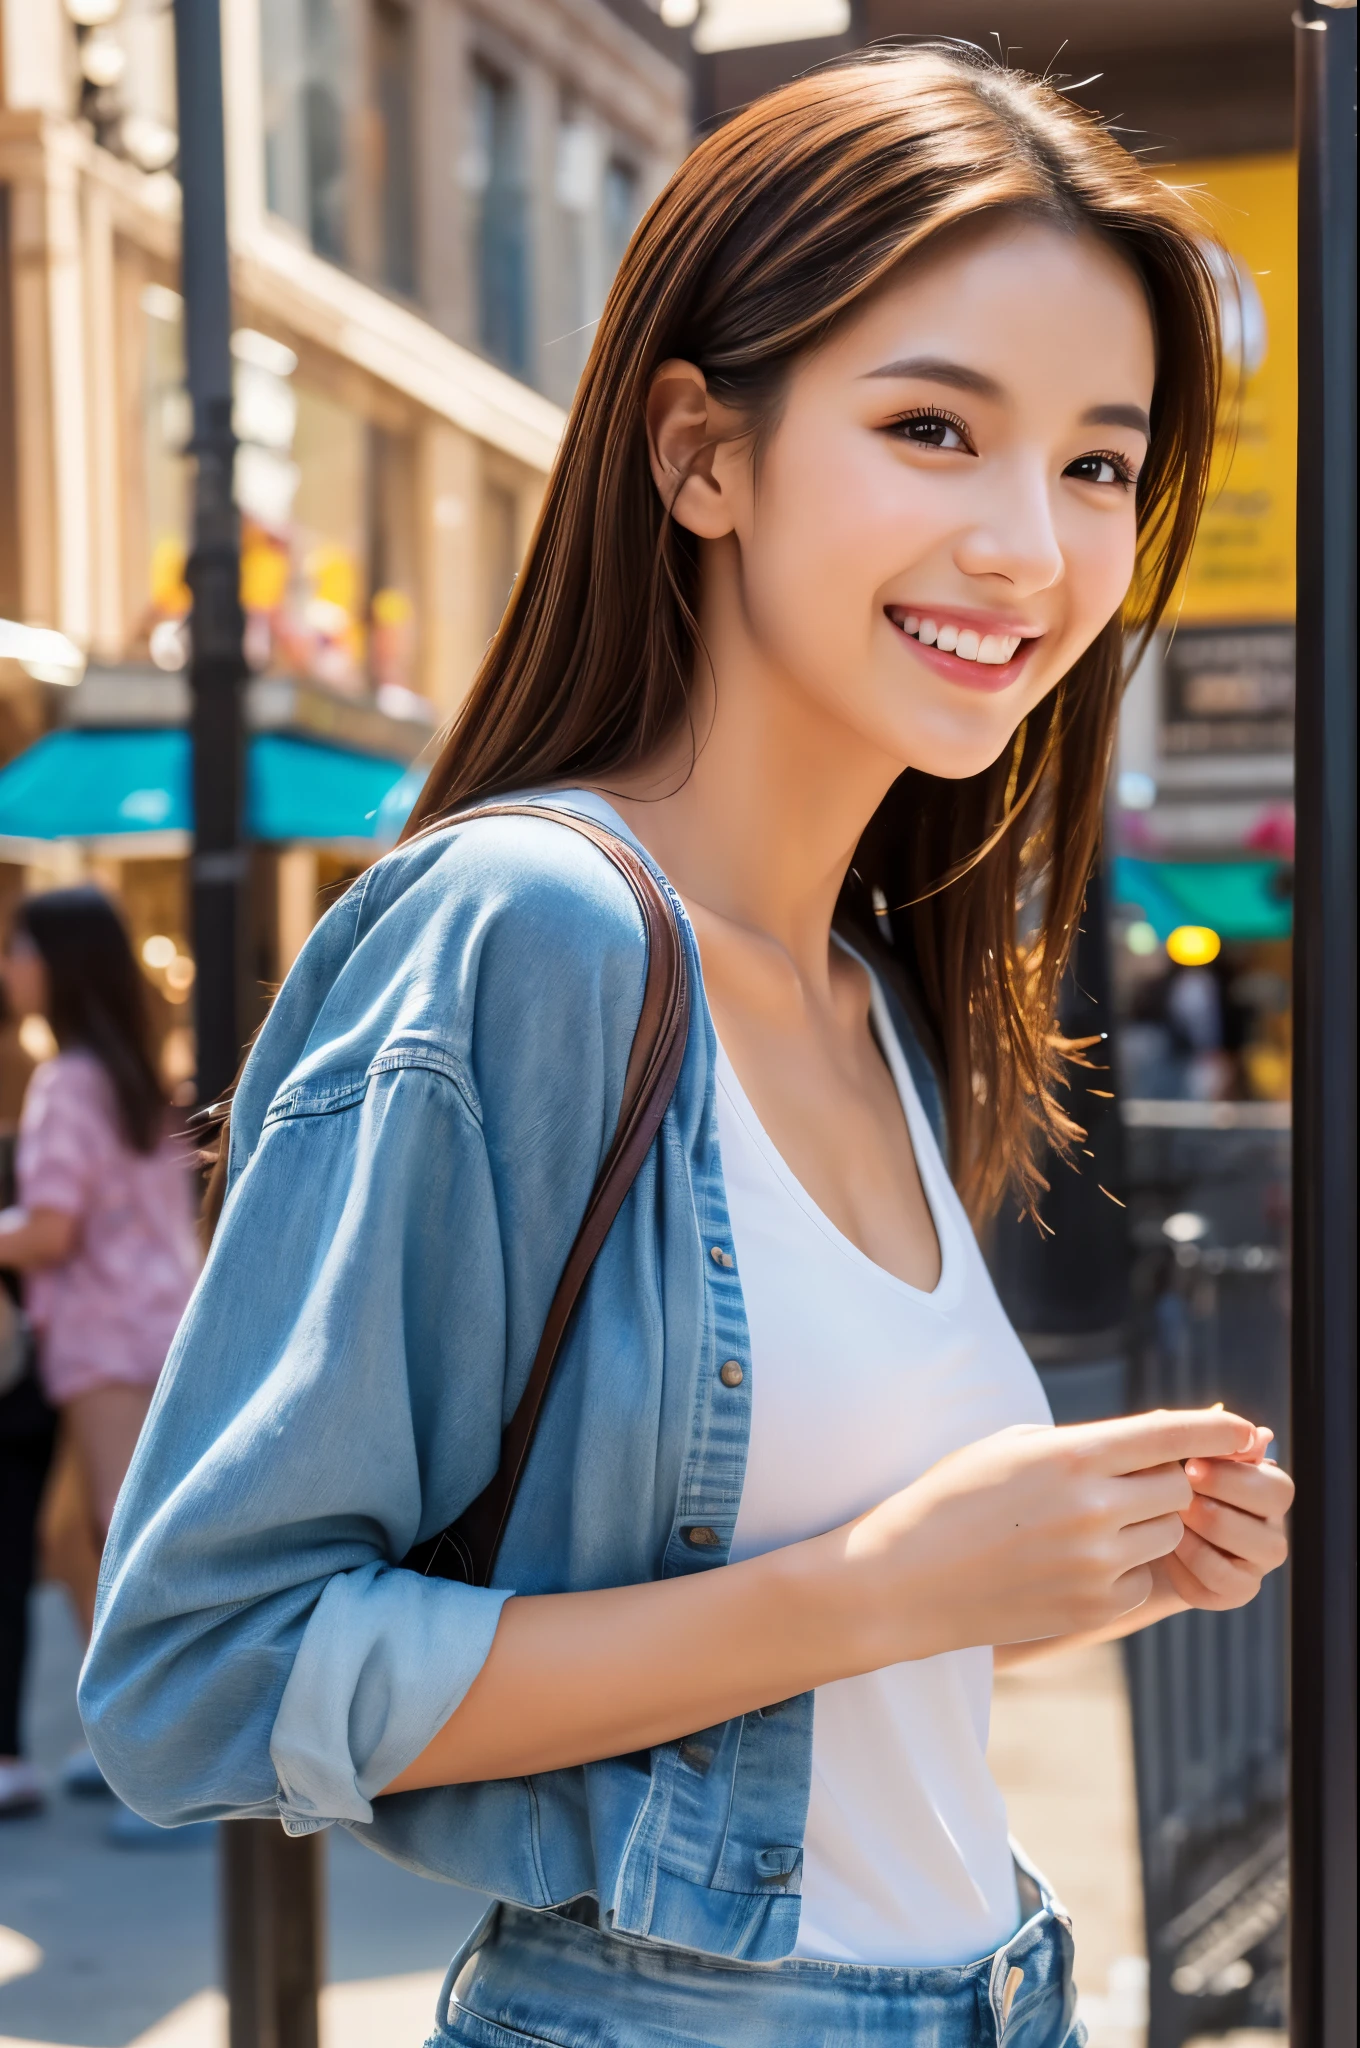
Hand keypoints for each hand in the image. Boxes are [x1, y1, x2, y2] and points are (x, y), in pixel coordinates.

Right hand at [845, 1407, 1255, 1662]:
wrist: (906, 1578)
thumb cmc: (955, 1498)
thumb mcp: (1014, 1446)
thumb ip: (1087, 1442)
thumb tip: (1159, 1442)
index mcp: (1072, 1455)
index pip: (1172, 1435)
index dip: (1217, 1431)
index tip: (1246, 1431)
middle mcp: (1093, 1507)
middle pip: (1177, 1488)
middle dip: (1161, 1483)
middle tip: (1121, 1483)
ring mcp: (1096, 1563)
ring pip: (1166, 1533)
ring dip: (1143, 1524)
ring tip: (1085, 1523)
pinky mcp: (1094, 1607)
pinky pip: (1141, 1578)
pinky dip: (1121, 1568)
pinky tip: (1070, 1563)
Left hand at [1162, 1426, 1292, 1611]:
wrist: (1120, 1535)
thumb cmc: (1149, 1483)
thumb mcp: (1167, 1453)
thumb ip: (1205, 1437)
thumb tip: (1259, 1434)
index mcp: (1262, 1486)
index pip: (1276, 1485)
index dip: (1233, 1475)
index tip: (1191, 1465)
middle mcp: (1268, 1525)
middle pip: (1274, 1517)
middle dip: (1223, 1497)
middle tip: (1180, 1492)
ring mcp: (1256, 1562)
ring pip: (1260, 1549)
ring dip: (1209, 1529)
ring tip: (1171, 1517)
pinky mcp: (1234, 1592)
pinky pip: (1225, 1582)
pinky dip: (1192, 1564)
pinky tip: (1164, 1549)